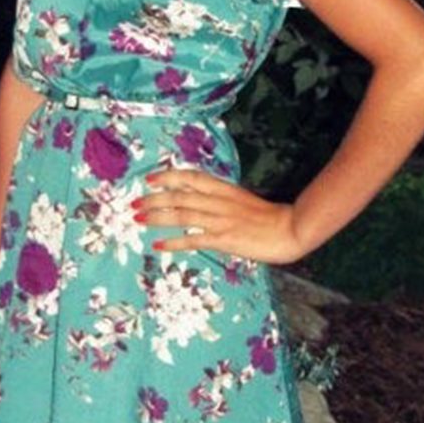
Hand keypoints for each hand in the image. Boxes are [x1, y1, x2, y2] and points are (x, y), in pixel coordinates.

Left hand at [135, 168, 306, 264]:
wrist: (290, 229)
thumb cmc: (268, 217)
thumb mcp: (242, 200)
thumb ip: (220, 199)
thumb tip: (199, 200)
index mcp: (223, 189)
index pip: (190, 177)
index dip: (168, 176)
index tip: (149, 179)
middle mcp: (218, 201)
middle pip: (179, 196)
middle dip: (153, 198)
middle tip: (133, 203)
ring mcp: (220, 220)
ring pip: (181, 215)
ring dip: (157, 216)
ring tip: (138, 218)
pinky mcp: (224, 239)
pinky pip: (193, 239)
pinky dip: (174, 242)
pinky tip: (158, 246)